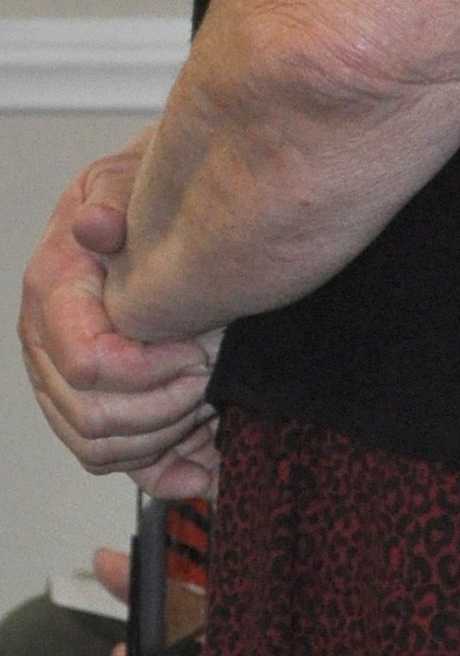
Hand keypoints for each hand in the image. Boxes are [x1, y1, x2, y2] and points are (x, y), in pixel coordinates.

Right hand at [18, 144, 219, 492]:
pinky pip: (124, 465)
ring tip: (213, 398)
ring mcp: (69, 386)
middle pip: (92, 422)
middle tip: (212, 374)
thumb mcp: (122, 181)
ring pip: (104, 452)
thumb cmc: (136, 197)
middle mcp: (49, 349)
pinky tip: (209, 468)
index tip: (194, 349)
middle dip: (163, 406)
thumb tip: (95, 227)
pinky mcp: (102, 408)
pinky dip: (169, 474)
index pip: (87, 366)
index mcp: (51, 295)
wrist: (149, 212)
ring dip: (167, 434)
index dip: (146, 370)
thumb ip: (109, 202)